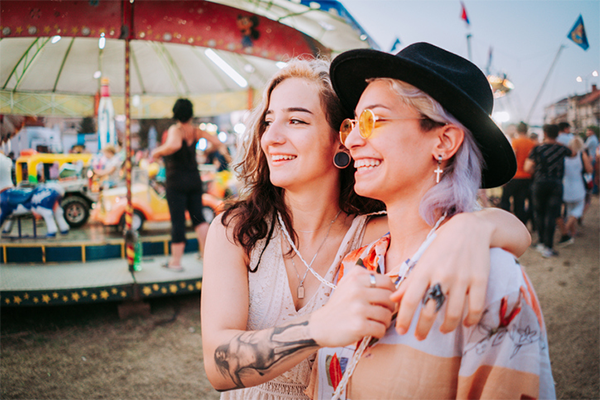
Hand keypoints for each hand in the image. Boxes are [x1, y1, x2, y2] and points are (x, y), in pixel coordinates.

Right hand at [310, 268, 395, 347]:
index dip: (392, 291)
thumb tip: (385, 277)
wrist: (321, 325)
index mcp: (356, 279)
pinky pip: (381, 329)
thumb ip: (363, 275)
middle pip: (390, 298)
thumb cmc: (338, 306)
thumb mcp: (346, 283)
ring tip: (377, 323)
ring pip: (387, 315)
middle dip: (390, 308)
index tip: (387, 299)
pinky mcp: (359, 325)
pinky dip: (379, 332)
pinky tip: (371, 331)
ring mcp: (358, 309)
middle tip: (383, 313)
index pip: (387, 281)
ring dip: (385, 322)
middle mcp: (357, 291)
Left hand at [390, 212, 490, 339]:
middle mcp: (442, 275)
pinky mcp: (480, 280)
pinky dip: (470, 320)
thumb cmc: (441, 245)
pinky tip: (465, 324)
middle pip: (430, 310)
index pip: (410, 299)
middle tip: (420, 337)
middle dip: (423, 329)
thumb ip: (409, 281)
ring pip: (453, 314)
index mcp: (424, 270)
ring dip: (447, 328)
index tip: (401, 331)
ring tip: (442, 331)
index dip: (404, 318)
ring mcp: (462, 278)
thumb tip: (393, 300)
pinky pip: (476, 308)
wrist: (470, 229)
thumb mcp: (423, 260)